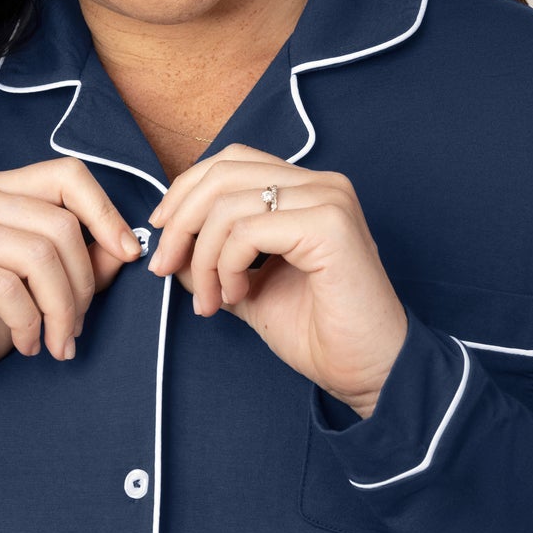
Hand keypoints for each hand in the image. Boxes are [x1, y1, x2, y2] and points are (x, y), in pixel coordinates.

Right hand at [0, 158, 142, 493]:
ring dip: (60, 310)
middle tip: (74, 328)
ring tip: (56, 342)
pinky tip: (26, 344)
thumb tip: (129, 245)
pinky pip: (5, 287)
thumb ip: (85, 263)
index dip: (107, 213)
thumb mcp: (45, 291)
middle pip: (60, 223)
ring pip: (38, 255)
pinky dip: (28, 323)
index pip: (67, 174)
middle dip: (83, 285)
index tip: (130, 256)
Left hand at [146, 144, 408, 417]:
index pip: (230, 162)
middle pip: (223, 174)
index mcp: (307, 190)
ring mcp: (329, 200)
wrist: (370, 370)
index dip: (185, 192)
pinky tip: (237, 296)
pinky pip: (247, 232)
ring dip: (202, 259)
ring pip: (228, 206)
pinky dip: (226, 267)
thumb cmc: (320, 334)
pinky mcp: (329, 226)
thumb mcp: (248, 287)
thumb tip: (169, 246)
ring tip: (210, 300)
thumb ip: (213, 260)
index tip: (162, 234)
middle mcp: (321, 184)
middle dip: (181, 222)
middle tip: (165, 267)